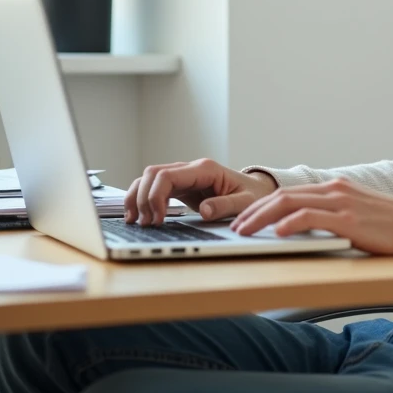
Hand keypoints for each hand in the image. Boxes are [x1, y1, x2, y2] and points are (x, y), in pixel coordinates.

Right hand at [125, 158, 277, 225]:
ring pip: (149, 178)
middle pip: (153, 174)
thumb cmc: (252, 195)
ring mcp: (184, 176)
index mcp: (205, 169)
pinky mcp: (181, 186)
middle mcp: (191, 169)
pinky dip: (143, 199)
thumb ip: (226, 205)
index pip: (167, 175)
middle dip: (144, 198)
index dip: (155, 196)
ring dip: (138, 197)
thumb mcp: (245, 202)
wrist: (256, 190)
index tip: (157, 219)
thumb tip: (204, 211)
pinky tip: (139, 215)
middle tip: (147, 223)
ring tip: (135, 221)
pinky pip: (155, 187)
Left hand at [230, 177, 392, 255]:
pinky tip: (277, 234)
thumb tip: (308, 229)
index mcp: (336, 188)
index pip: (289, 193)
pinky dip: (290, 224)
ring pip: (290, 204)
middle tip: (235, 228)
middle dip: (253, 212)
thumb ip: (334, 216)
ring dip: (262, 218)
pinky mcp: (350, 220)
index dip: (262, 206)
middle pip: (283, 196)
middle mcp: (335, 190)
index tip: (245, 219)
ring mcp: (342, 203)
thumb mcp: (359, 215)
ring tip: (245, 233)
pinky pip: (312, 218)